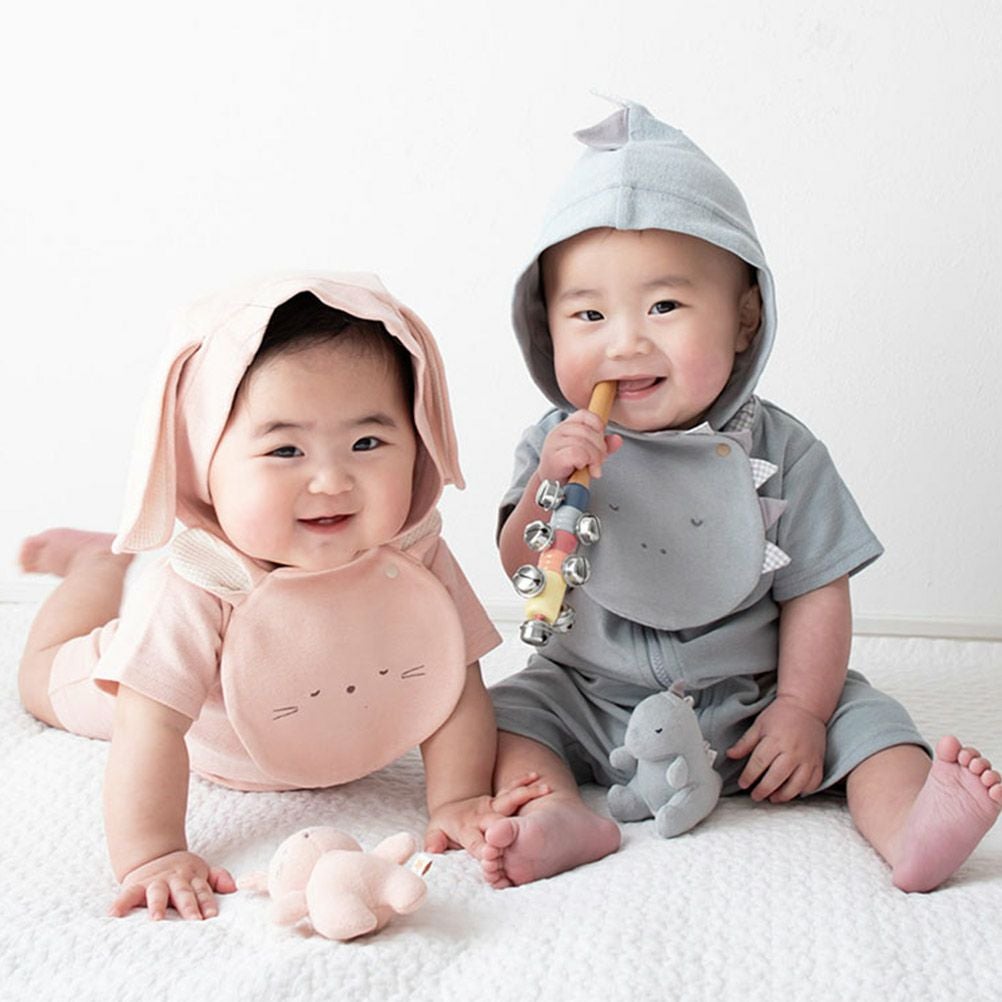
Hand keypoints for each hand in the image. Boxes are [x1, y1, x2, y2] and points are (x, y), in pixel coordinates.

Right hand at [110, 850, 236, 919]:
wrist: (153, 855)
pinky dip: (120, 904)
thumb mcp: (201, 871)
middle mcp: (175, 879)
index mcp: (192, 878)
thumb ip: (218, 878)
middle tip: (193, 921)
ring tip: (157, 919)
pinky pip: (127, 895)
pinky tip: (114, 915)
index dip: (207, 903)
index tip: (211, 916)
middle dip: (188, 906)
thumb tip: (234, 887)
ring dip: (157, 905)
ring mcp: (155, 882)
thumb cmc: (181, 872)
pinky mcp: (135, 886)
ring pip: (158, 893)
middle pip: (183, 893)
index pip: (202, 892)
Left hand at [424, 773, 549, 857]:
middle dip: (509, 824)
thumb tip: (431, 851)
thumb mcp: (435, 833)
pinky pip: (514, 789)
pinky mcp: (501, 799)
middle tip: (527, 825)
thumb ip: (434, 842)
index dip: (482, 849)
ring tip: (544, 789)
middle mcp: (482, 815)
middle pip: (497, 821)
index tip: (490, 855)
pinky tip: (541, 780)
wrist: (453, 806)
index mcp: (466, 828)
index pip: (475, 842)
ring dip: (527, 793)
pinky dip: (526, 783)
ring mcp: (493, 805)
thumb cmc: (445, 826)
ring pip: (510, 798)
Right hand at [538, 410, 621, 481]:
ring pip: (584, 443)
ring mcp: (554, 444)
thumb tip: (617, 439)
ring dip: (594, 458)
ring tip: (592, 468)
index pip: (584, 415)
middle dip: (599, 448)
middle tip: (599, 461)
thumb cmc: (567, 468)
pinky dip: (584, 462)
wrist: (551, 486)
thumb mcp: (588, 454)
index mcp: (565, 427)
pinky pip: (577, 454)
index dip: (597, 425)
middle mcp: (558, 432)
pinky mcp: (554, 458)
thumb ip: (603, 445)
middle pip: (587, 431)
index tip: (600, 441)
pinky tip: (581, 468)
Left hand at [726, 697, 826, 802]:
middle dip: (763, 790)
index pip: (759, 763)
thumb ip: (745, 743)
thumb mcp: (759, 725)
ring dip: (783, 796)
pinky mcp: (818, 762)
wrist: (806, 706)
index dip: (749, 776)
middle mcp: (792, 751)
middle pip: (776, 777)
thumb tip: (730, 755)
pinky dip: (803, 791)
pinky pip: (813, 783)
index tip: (743, 784)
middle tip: (755, 796)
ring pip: (796, 785)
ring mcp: (808, 758)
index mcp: (775, 740)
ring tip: (772, 798)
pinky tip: (793, 792)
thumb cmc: (780, 715)